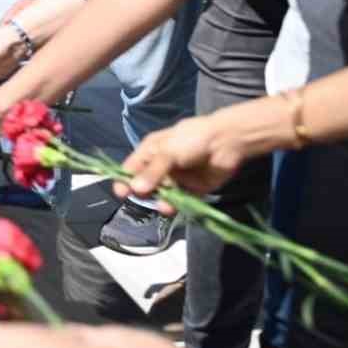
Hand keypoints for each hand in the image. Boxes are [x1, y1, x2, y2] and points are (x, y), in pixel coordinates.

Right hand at [115, 114, 245, 207]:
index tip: (122, 193)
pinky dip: (176, 206)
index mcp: (150, 152)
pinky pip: (180, 201)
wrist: (225, 143)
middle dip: (143, 194)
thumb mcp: (167, 152)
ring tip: (164, 206)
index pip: (131, 169)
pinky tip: (175, 208)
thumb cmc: (191, 139)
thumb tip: (135, 189)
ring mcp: (176, 179)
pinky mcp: (192, 190)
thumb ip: (152, 172)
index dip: (124, 180)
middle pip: (145, 184)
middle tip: (145, 198)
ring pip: (162, 195)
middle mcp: (161, 167)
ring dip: (161, 201)